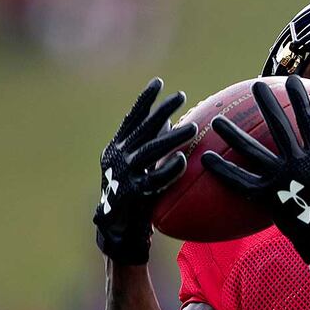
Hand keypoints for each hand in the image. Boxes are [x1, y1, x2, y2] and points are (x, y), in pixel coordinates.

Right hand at [93, 78, 196, 264]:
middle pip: (143, 130)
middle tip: (181, 96)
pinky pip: (155, 180)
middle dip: (161, 111)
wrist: (118, 227)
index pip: (132, 119)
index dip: (145, 100)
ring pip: (150, 152)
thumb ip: (148, 142)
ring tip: (192, 127)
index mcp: (117, 148)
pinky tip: (183, 161)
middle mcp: (118, 158)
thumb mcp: (136, 164)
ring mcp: (125, 176)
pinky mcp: (135, 194)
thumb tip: (169, 119)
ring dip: (171, 138)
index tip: (159, 83)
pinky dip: (169, 170)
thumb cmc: (132, 191)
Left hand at [202, 75, 309, 274]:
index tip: (291, 80)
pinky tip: (206, 159)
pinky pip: (240, 182)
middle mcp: (297, 163)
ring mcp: (280, 180)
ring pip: (253, 152)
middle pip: (279, 127)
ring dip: (234, 135)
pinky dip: (223, 171)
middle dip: (268, 103)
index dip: (300, 98)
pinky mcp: (265, 196)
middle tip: (255, 85)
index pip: (307, 119)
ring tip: (218, 119)